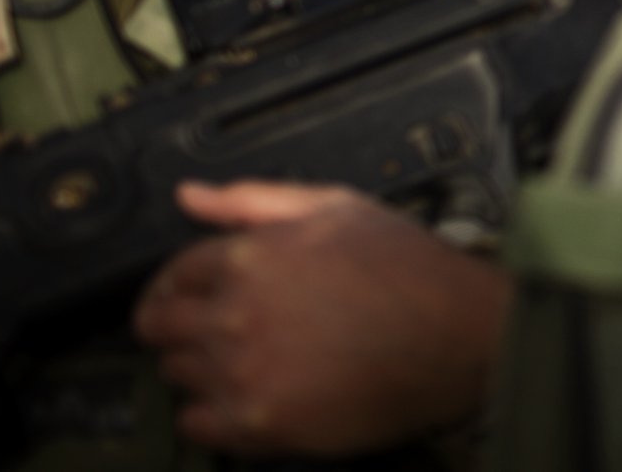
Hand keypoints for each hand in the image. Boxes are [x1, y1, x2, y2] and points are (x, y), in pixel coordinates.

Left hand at [133, 180, 511, 456]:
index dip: (178, 286)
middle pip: (160, 330)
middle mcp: (235, 316)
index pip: (170, 276)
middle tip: (215, 330)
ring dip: (200, 367)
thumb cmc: (408, 268)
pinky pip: (197, 425)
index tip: (191, 297)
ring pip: (177, 376)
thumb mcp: (337, 207)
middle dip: (181, 326)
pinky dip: (211, 413)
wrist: (461, 334)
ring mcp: (244, 374)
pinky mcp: (261, 425)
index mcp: (249, 258)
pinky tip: (249, 394)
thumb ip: (254, 200)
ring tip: (245, 359)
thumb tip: (191, 196)